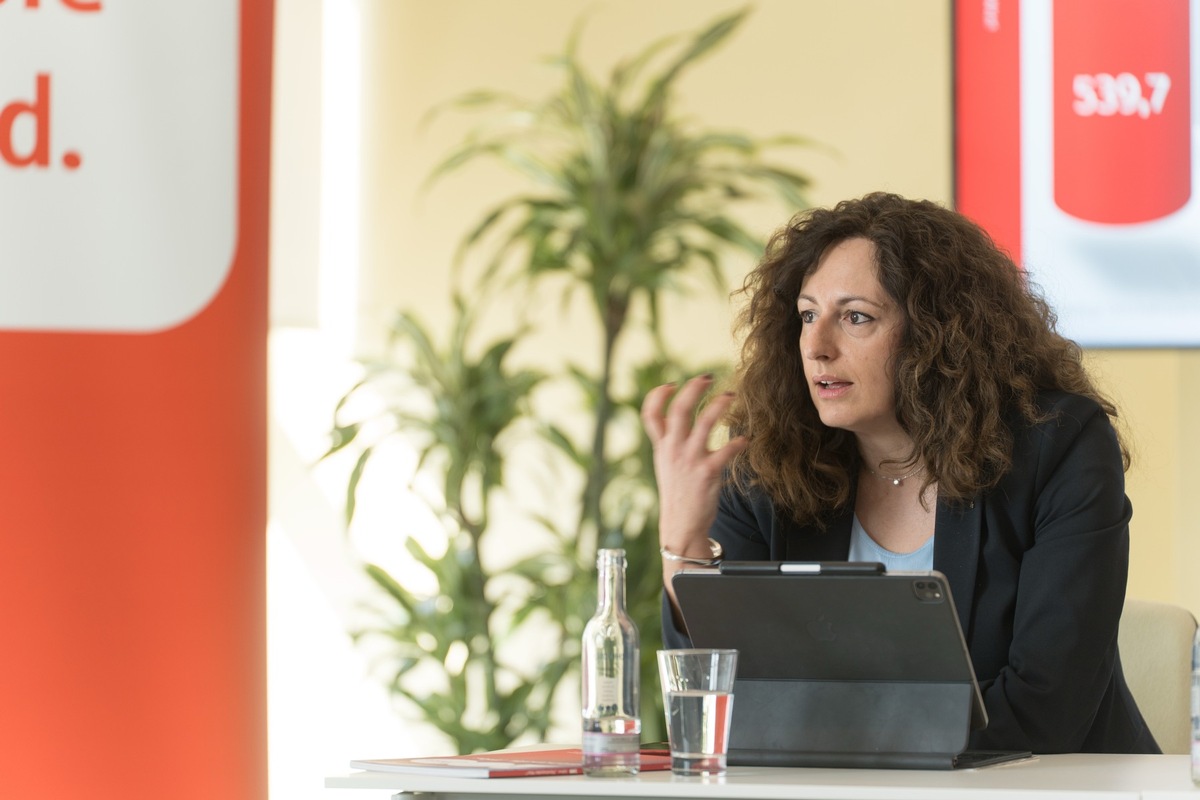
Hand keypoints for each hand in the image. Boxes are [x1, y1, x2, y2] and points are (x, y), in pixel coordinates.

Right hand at [641, 374, 747, 560]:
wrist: (681, 526)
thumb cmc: (678, 494)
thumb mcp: (666, 465)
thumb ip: (670, 442)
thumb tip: (678, 420)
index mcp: (661, 447)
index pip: (650, 414)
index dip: (658, 395)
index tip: (670, 384)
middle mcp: (673, 450)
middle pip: (679, 410)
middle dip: (693, 389)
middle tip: (707, 377)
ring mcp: (690, 460)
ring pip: (704, 422)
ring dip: (718, 405)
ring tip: (730, 395)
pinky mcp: (708, 472)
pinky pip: (726, 450)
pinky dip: (738, 442)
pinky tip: (746, 439)